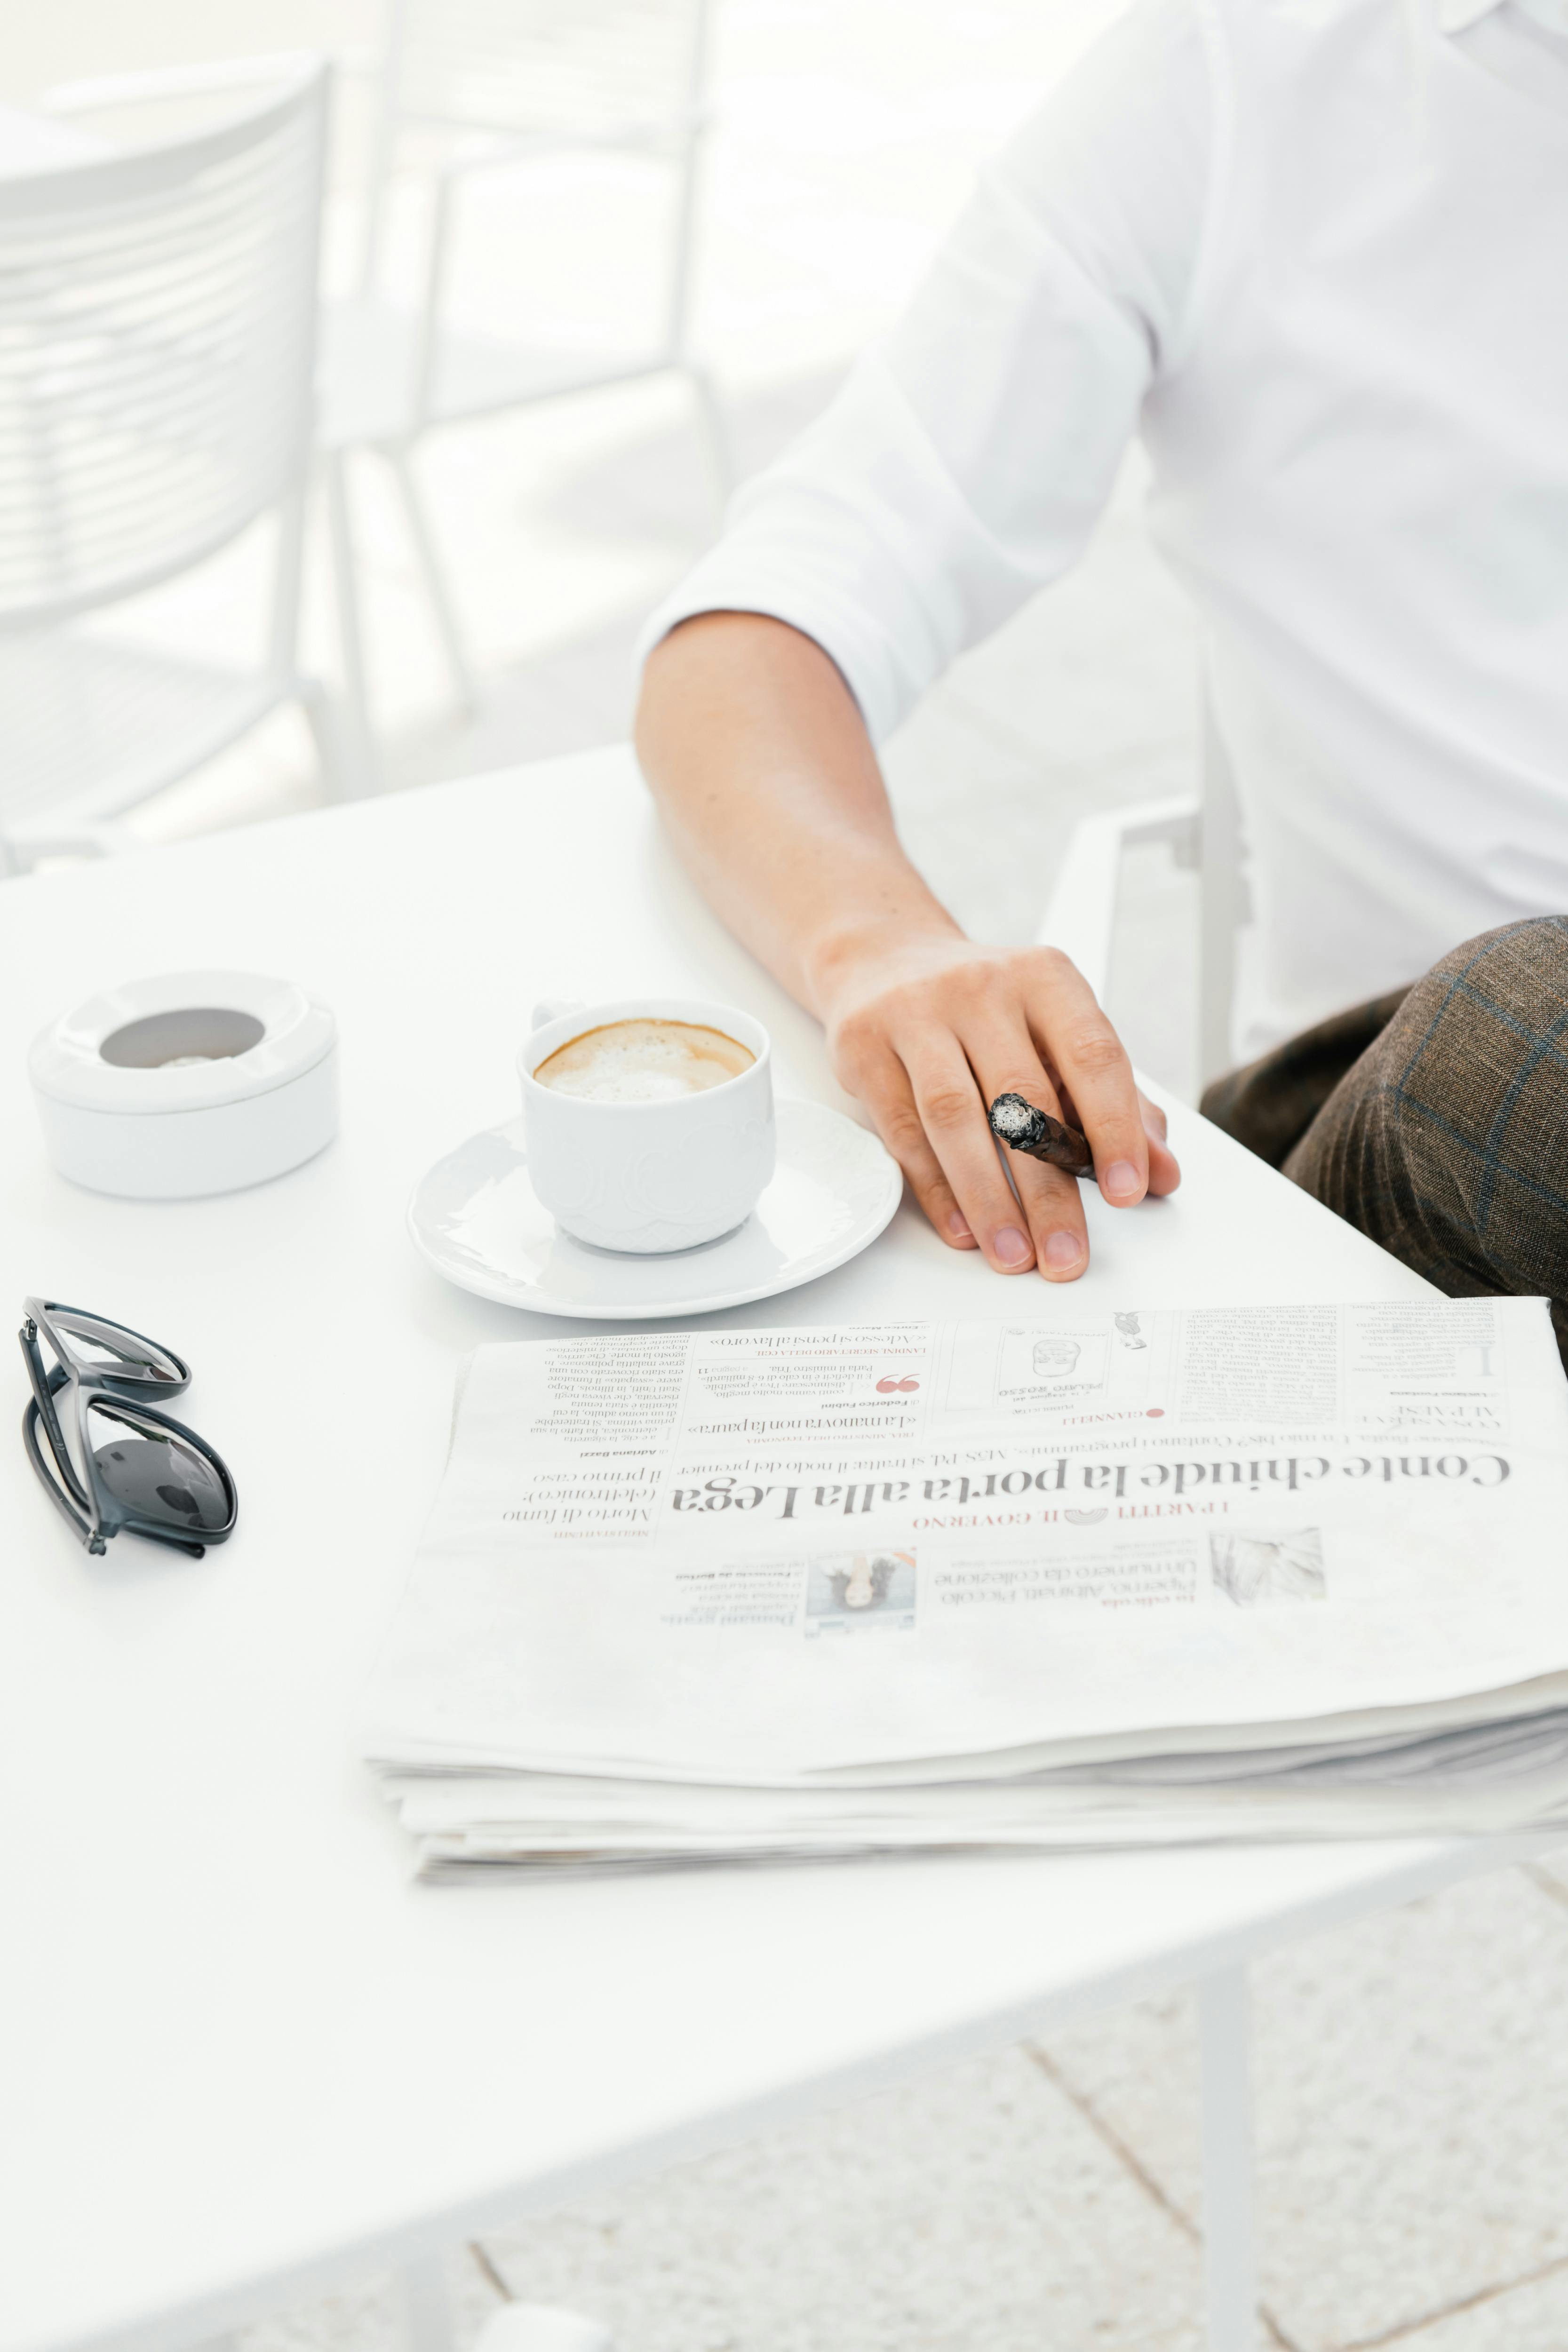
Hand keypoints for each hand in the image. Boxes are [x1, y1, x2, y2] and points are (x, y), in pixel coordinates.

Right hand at [820, 931, 1180, 1279]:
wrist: (884, 959)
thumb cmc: (985, 1009)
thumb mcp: (1056, 1034)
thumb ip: (1118, 1101)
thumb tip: (1162, 1172)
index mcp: (1044, 978)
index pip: (1092, 1055)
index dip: (1115, 1128)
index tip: (1129, 1190)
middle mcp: (981, 988)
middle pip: (1022, 1099)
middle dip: (1049, 1190)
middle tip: (1066, 1253)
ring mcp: (915, 1013)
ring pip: (956, 1118)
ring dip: (989, 1198)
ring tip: (1014, 1254)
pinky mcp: (863, 1047)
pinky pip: (903, 1130)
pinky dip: (935, 1189)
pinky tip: (963, 1228)